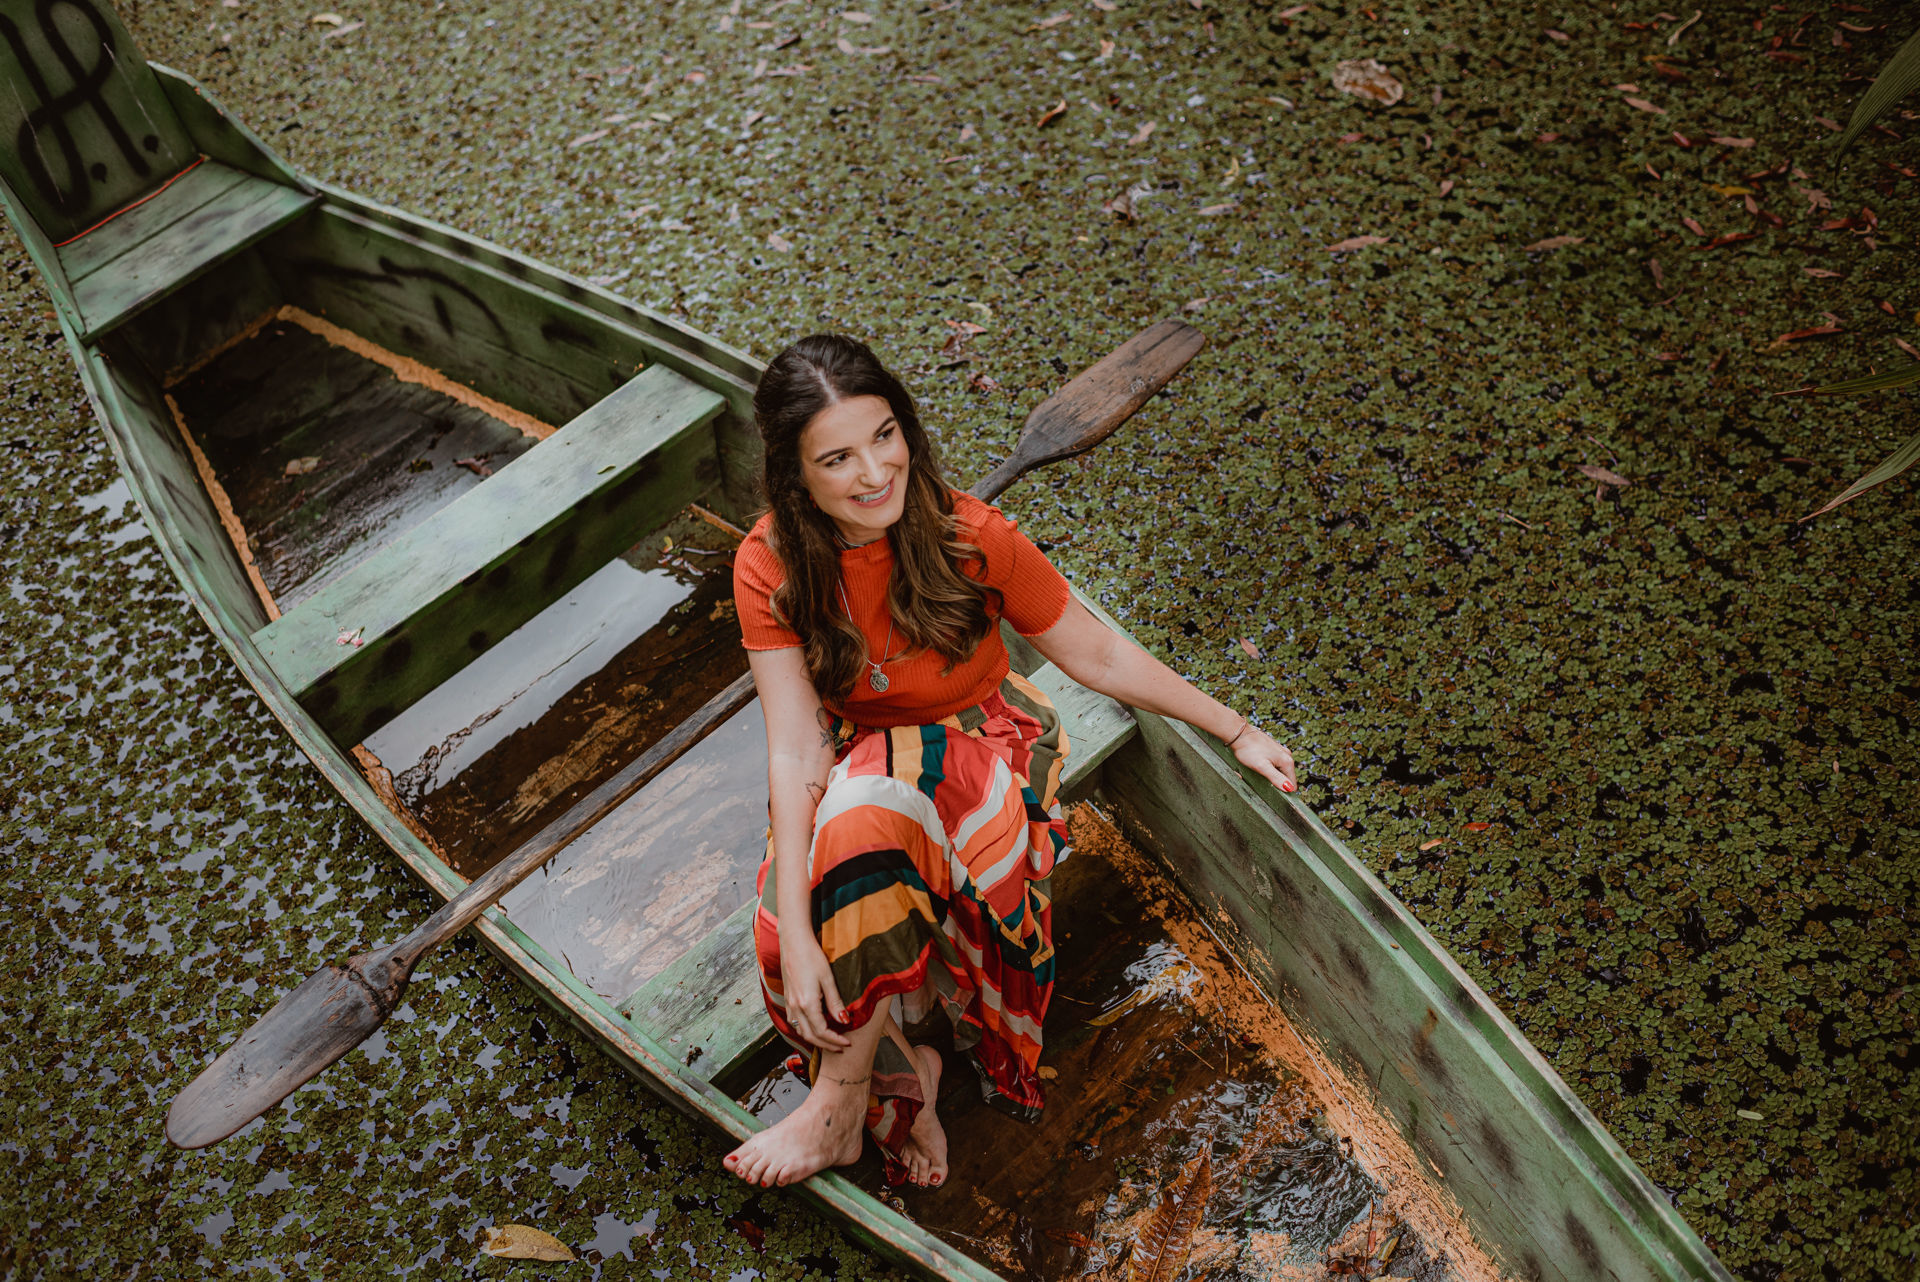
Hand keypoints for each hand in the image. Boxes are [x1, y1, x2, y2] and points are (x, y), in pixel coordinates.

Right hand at [779, 925, 851, 1049]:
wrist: (793, 941)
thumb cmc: (811, 956)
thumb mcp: (828, 979)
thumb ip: (835, 1002)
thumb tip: (844, 1021)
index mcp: (807, 1003)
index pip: (822, 1032)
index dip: (835, 1040)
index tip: (846, 1044)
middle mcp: (795, 1006)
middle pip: (810, 1036)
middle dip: (825, 1045)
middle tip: (840, 1047)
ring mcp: (789, 1002)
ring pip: (800, 1030)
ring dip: (814, 1039)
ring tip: (829, 1040)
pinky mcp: (788, 997)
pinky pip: (795, 1021)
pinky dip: (805, 1029)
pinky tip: (814, 1025)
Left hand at [1229, 723, 1296, 793]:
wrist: (1239, 734)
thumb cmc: (1249, 749)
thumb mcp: (1262, 767)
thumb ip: (1276, 778)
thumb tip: (1289, 788)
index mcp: (1287, 761)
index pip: (1292, 784)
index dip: (1283, 791)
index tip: (1270, 791)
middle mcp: (1287, 756)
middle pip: (1285, 778)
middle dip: (1274, 782)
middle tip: (1259, 780)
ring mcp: (1280, 752)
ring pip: (1278, 771)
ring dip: (1269, 775)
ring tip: (1256, 771)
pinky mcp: (1274, 750)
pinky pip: (1273, 764)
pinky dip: (1266, 768)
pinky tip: (1257, 765)